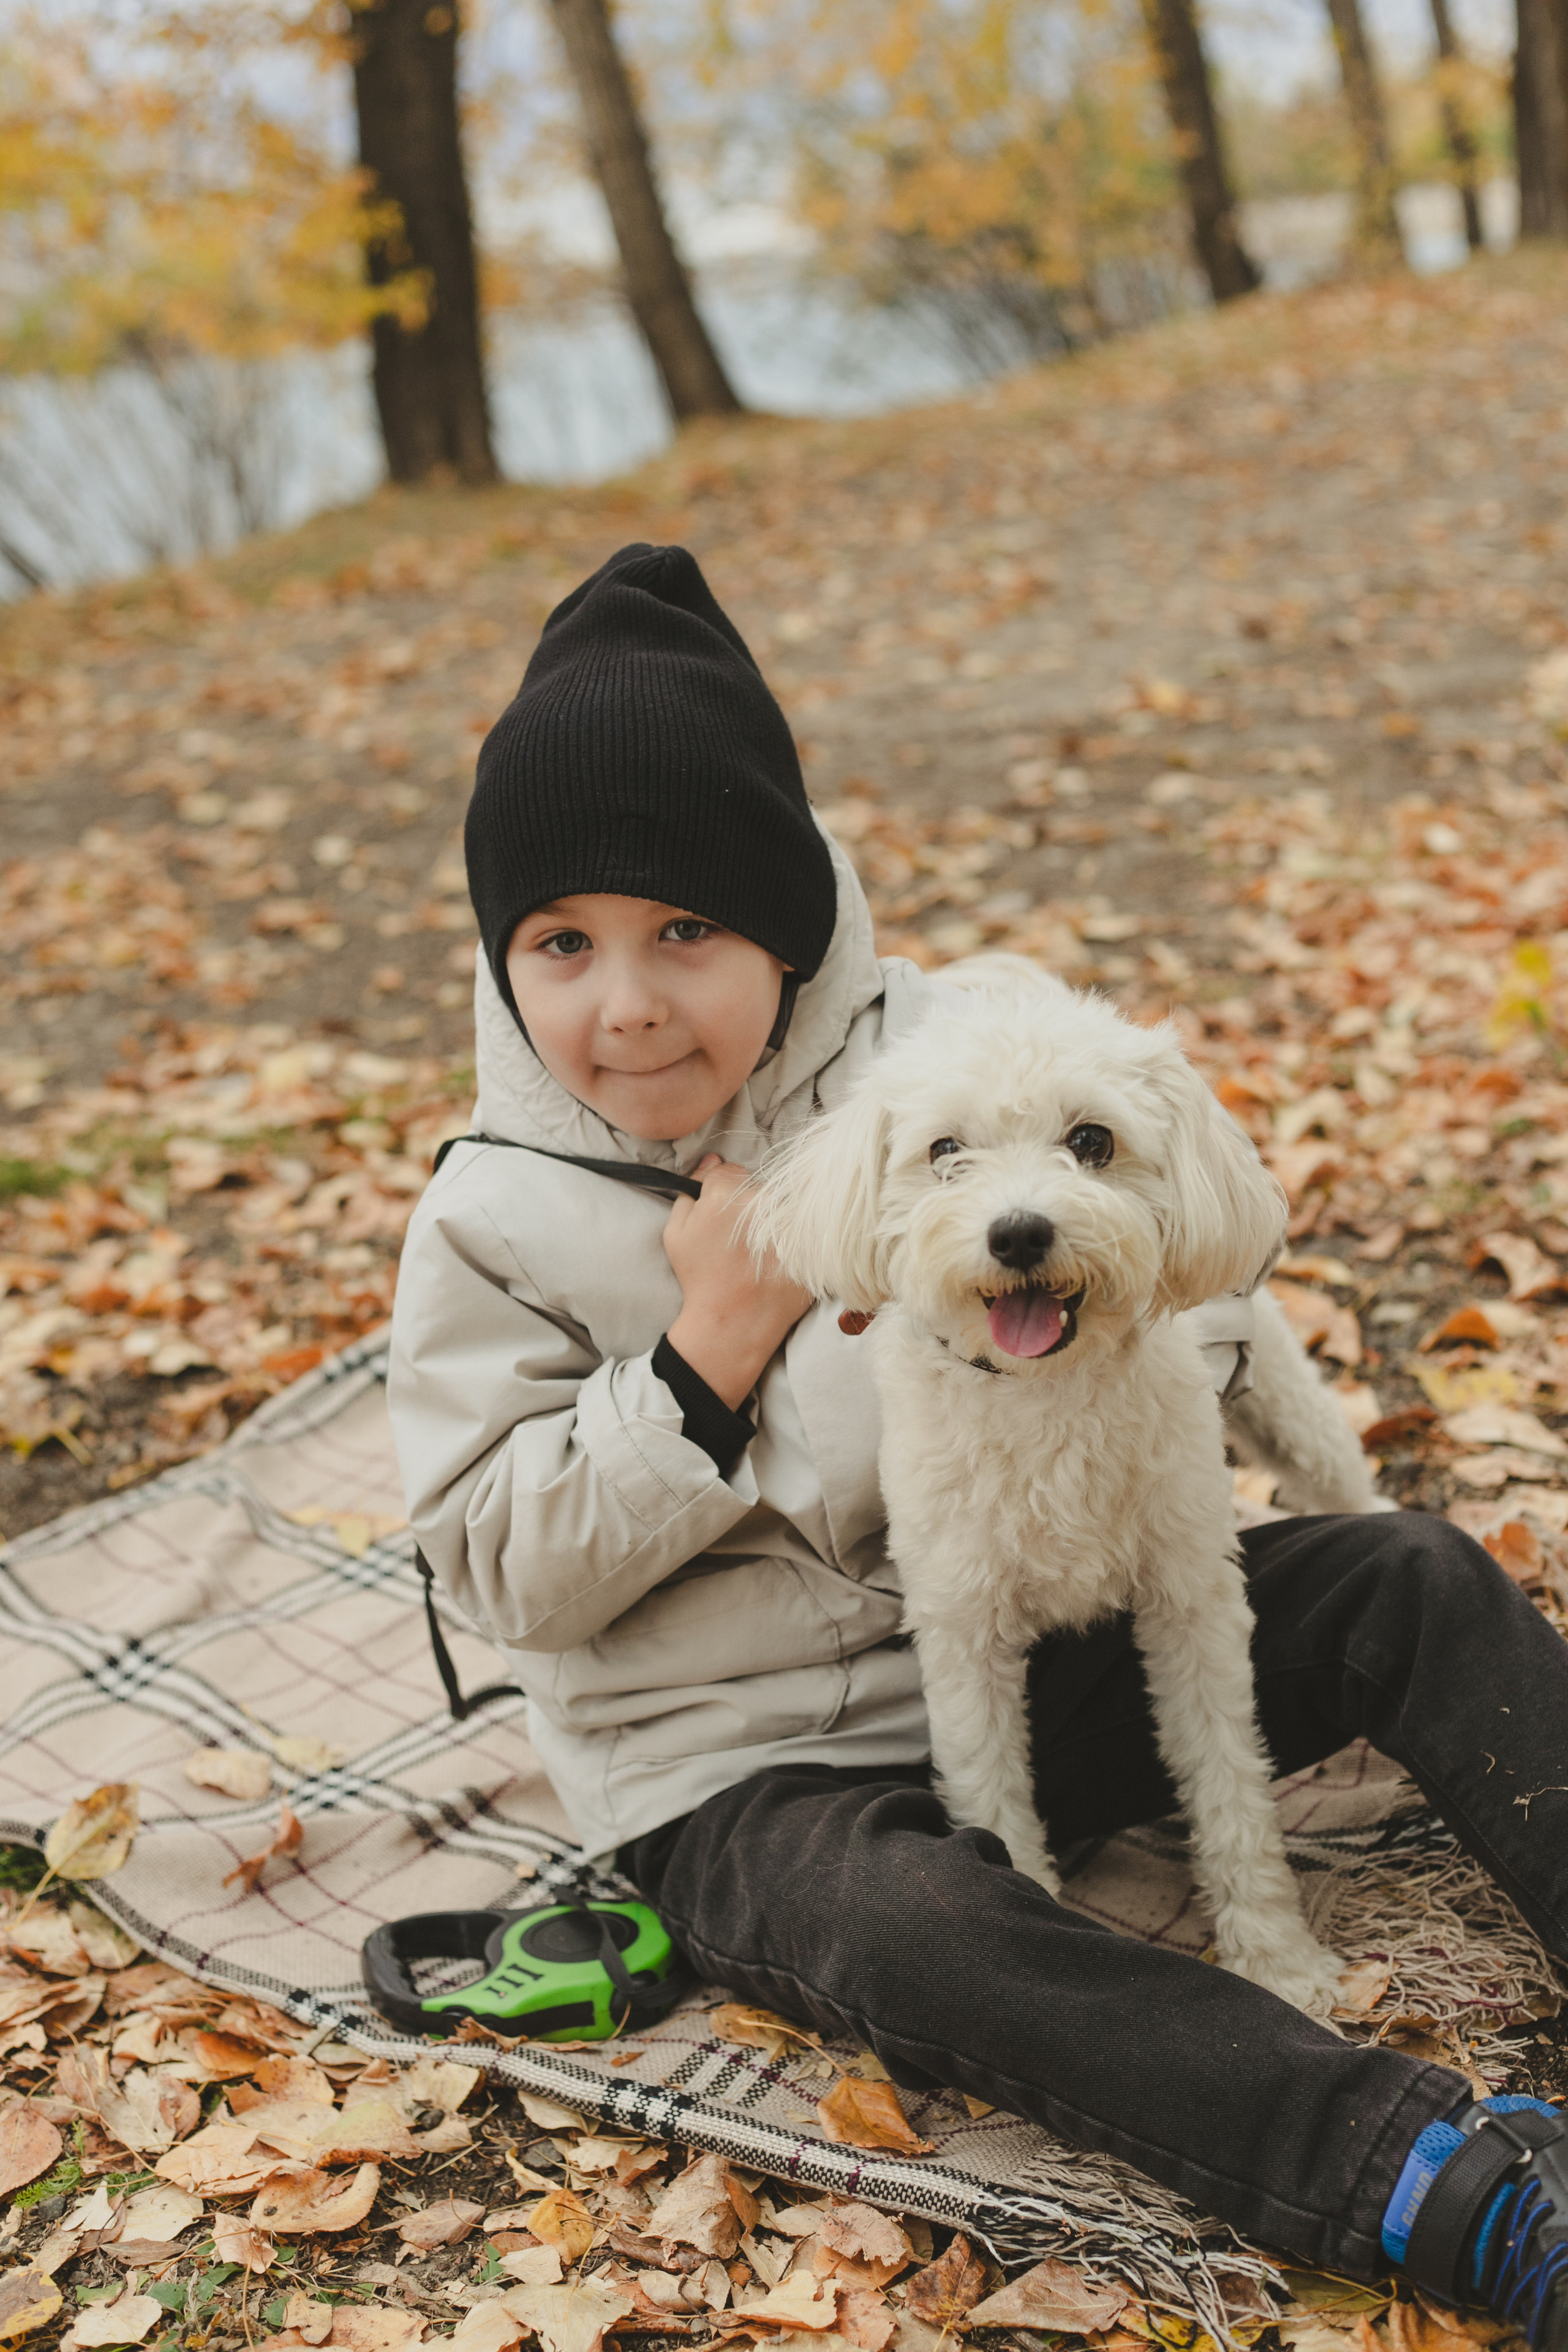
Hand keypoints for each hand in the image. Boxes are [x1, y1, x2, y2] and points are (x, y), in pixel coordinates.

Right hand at [663, 1156, 813, 1409]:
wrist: (732, 1322)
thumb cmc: (699, 1279)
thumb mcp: (676, 1233)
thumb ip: (690, 1191)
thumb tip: (711, 1162)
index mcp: (727, 1192)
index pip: (728, 1172)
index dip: (721, 1193)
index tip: (721, 1216)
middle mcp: (763, 1201)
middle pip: (758, 1187)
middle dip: (749, 1206)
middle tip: (740, 1238)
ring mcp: (790, 1219)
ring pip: (781, 1205)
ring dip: (773, 1220)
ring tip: (760, 1252)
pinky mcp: (811, 1241)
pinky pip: (803, 1227)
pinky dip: (793, 1238)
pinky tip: (778, 1260)